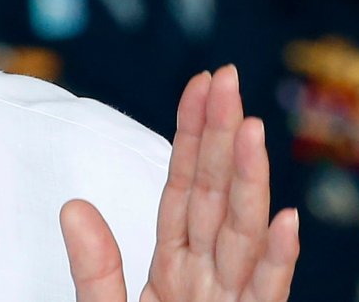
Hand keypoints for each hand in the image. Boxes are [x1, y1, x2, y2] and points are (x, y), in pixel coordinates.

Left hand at [60, 65, 299, 301]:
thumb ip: (95, 268)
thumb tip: (73, 208)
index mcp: (174, 267)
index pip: (184, 189)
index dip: (191, 136)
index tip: (199, 86)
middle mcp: (207, 277)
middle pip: (216, 196)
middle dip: (221, 136)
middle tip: (227, 78)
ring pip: (243, 234)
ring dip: (248, 179)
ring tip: (250, 129)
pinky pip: (265, 294)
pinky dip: (278, 259)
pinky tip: (286, 219)